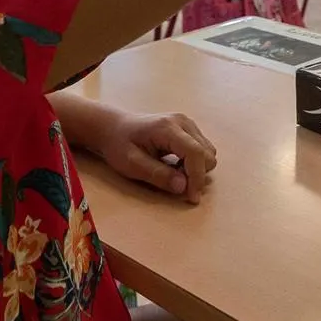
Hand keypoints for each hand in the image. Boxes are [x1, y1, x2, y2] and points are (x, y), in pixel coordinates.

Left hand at [95, 111, 217, 203]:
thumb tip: (183, 187)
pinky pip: (202, 149)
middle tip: (175, 183)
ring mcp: (186, 123)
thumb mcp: (132, 165)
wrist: (112, 127)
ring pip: (208, 152)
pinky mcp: (188, 128)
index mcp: (167, 128)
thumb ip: (158, 175)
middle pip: (207, 153)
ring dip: (196, 168)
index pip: (195, 153)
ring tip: (173, 173)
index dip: (197, 178)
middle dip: (197, 174)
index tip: (192, 198)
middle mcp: (182, 121)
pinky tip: (176, 165)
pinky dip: (194, 162)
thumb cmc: (118, 145)